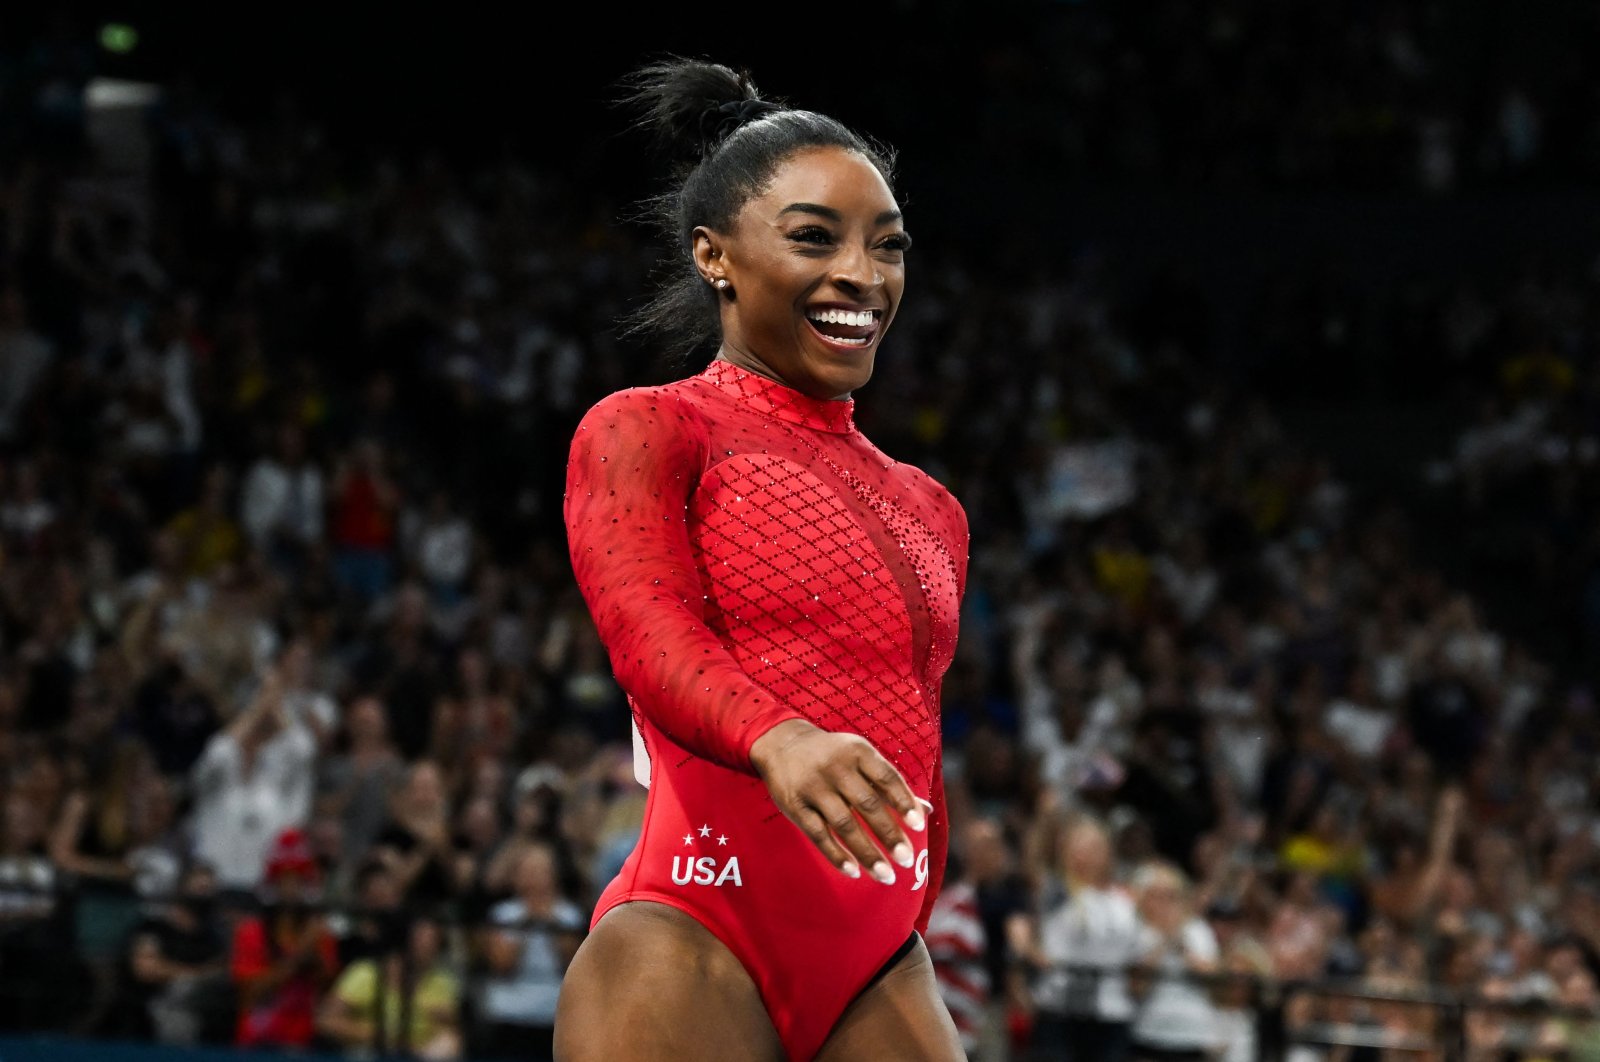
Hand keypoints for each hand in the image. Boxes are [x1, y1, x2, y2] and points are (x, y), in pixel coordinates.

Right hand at [749, 719, 924, 884]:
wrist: (783, 744)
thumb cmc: (834, 755)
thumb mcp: (861, 758)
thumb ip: (890, 784)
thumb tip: (927, 811)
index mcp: (857, 752)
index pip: (887, 777)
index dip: (904, 801)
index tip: (920, 826)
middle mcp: (836, 767)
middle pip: (867, 804)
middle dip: (889, 835)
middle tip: (907, 860)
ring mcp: (813, 787)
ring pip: (844, 824)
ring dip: (867, 853)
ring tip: (886, 875)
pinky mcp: (794, 805)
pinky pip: (818, 834)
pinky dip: (836, 855)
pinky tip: (854, 872)